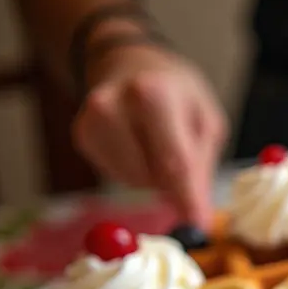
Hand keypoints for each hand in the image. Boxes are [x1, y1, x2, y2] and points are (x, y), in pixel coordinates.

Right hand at [73, 44, 226, 225]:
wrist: (130, 61)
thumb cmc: (177, 93)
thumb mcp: (205, 121)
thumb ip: (200, 169)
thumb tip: (196, 220)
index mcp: (152, 94)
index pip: (172, 162)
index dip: (187, 200)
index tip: (200, 227)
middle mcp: (112, 105)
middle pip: (150, 175)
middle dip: (175, 184)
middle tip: (187, 163)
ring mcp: (91, 121)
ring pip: (134, 179)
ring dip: (154, 176)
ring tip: (158, 141)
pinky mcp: (82, 136)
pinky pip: (118, 175)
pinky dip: (135, 170)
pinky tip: (137, 143)